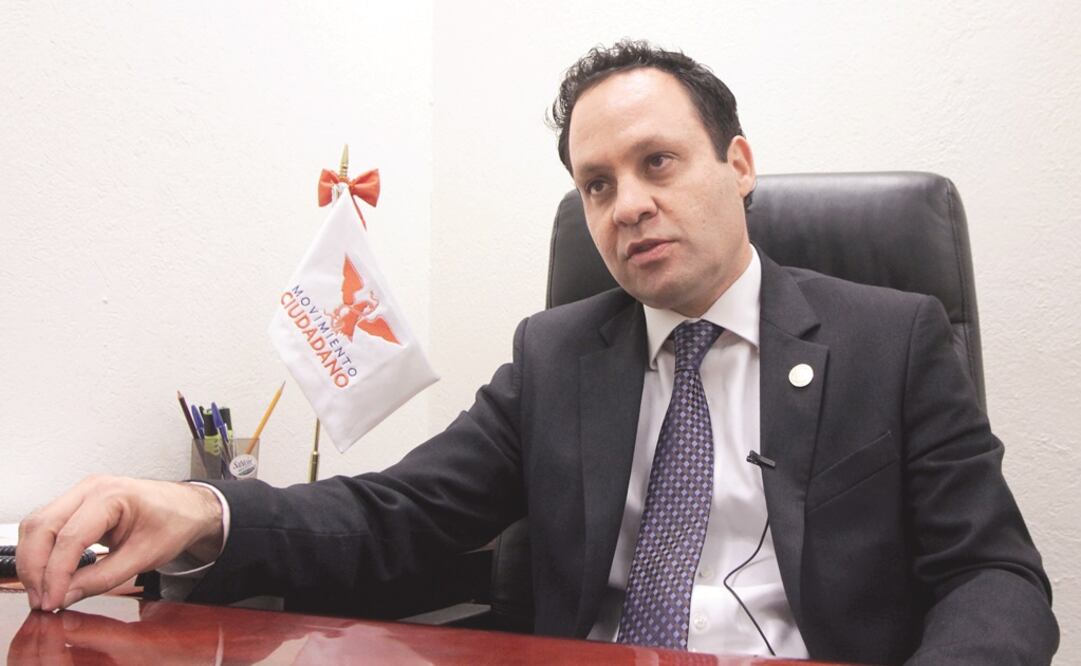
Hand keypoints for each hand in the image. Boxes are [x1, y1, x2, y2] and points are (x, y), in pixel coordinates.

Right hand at [16, 475, 222, 610]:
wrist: (187, 508)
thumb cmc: (174, 522)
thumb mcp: (145, 557)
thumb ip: (104, 578)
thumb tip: (65, 595)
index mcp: (112, 495)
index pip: (69, 537)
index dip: (55, 574)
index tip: (51, 601)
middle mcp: (91, 488)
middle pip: (41, 527)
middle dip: (35, 568)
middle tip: (42, 600)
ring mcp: (81, 493)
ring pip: (36, 525)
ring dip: (32, 560)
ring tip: (43, 592)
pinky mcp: (76, 504)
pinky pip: (45, 525)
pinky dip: (40, 551)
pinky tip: (48, 575)